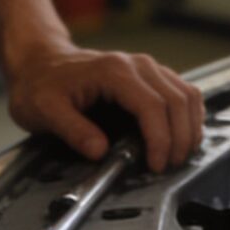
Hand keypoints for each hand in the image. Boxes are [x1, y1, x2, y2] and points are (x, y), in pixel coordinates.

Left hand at [5, 43, 206, 170]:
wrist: (40, 63)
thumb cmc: (40, 85)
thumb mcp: (44, 110)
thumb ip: (72, 130)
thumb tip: (100, 151)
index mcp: (113, 71)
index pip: (152, 105)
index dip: (160, 139)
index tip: (156, 165)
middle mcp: (136, 65)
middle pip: (177, 100)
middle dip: (179, 138)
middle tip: (169, 166)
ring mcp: (146, 67)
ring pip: (186, 94)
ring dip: (189, 127)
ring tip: (178, 155)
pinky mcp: (150, 75)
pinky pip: (182, 91)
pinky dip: (188, 115)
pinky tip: (181, 135)